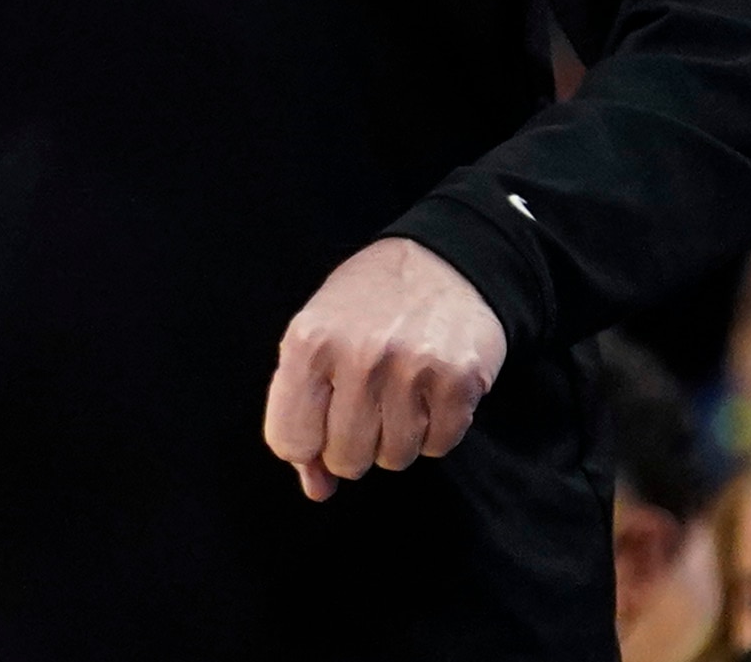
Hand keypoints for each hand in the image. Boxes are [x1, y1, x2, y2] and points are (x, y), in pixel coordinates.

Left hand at [263, 236, 505, 500]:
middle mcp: (359, 355)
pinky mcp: (459, 380)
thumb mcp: (317, 340)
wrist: (443, 262)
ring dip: (397, 437)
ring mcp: (412, 368)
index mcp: (309, 341)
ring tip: (400, 392)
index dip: (306, 445)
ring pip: (394, 458)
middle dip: (354, 444)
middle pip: (345, 459)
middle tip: (366, 402)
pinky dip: (435, 430)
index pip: (290, 440)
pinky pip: (438, 446)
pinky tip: (430, 391)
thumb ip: (302, 412)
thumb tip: (316, 489)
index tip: (320, 424)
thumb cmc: (367, 307)